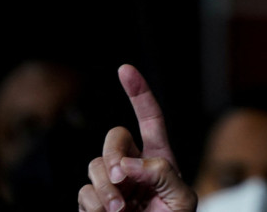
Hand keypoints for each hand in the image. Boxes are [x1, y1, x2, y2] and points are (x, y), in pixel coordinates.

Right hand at [78, 64, 197, 211]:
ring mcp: (112, 183)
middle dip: (114, 154)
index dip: (138, 92)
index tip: (125, 69)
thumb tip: (128, 164)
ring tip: (120, 210)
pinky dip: (94, 204)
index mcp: (160, 157)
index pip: (150, 118)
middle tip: (122, 180)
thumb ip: (162, 174)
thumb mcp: (182, 198)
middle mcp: (134, 165)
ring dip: (105, 188)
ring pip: (95, 166)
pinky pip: (84, 193)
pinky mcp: (94, 202)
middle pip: (114, 138)